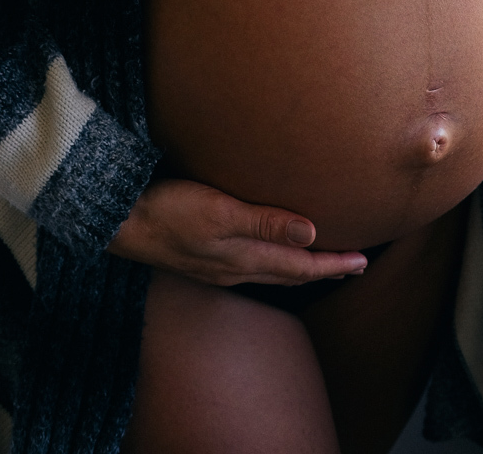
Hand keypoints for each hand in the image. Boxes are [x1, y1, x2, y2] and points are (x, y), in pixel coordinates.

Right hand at [106, 178, 367, 285]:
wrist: (119, 222)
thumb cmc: (168, 210)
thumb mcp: (219, 211)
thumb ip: (265, 222)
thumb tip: (314, 232)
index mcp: (245, 258)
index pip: (301, 264)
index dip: (334, 263)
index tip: (363, 261)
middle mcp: (236, 267)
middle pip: (291, 272)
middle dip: (323, 268)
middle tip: (352, 264)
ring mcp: (217, 266)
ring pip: (271, 271)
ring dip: (299, 266)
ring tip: (318, 259)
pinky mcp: (202, 257)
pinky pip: (251, 265)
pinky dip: (272, 261)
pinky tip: (265, 251)